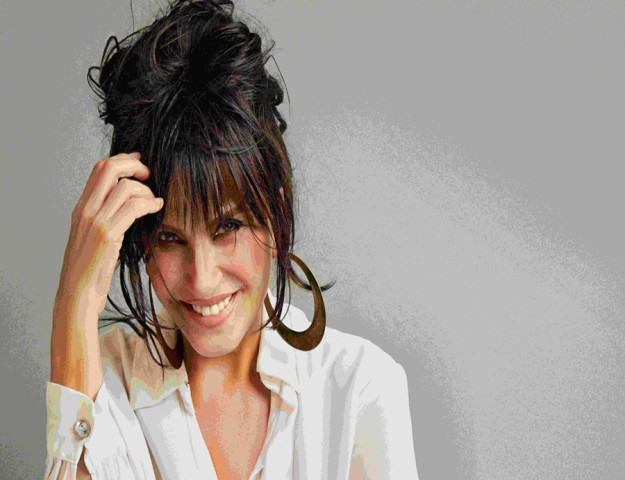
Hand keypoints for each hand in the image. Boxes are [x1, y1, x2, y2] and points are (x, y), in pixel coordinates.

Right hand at [54, 151, 162, 318]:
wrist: (77, 295)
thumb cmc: (89, 270)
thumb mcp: (93, 238)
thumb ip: (105, 218)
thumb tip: (127, 204)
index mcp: (81, 208)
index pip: (100, 169)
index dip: (123, 160)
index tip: (141, 165)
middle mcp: (85, 210)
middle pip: (109, 168)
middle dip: (134, 164)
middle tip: (150, 174)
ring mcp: (95, 222)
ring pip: (125, 187)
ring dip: (146, 190)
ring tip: (155, 201)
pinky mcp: (106, 235)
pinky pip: (133, 207)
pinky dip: (150, 203)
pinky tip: (157, 207)